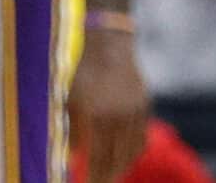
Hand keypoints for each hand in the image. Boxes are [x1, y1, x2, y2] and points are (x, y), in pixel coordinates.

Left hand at [68, 26, 149, 182]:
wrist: (110, 46)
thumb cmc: (83, 74)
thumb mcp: (70, 101)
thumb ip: (72, 131)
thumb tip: (73, 157)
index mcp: (97, 116)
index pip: (98, 158)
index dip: (94, 176)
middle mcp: (118, 116)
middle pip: (116, 159)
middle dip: (107, 177)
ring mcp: (134, 112)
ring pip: (131, 151)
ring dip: (121, 167)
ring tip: (112, 176)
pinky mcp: (145, 107)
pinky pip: (141, 137)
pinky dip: (134, 152)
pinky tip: (125, 158)